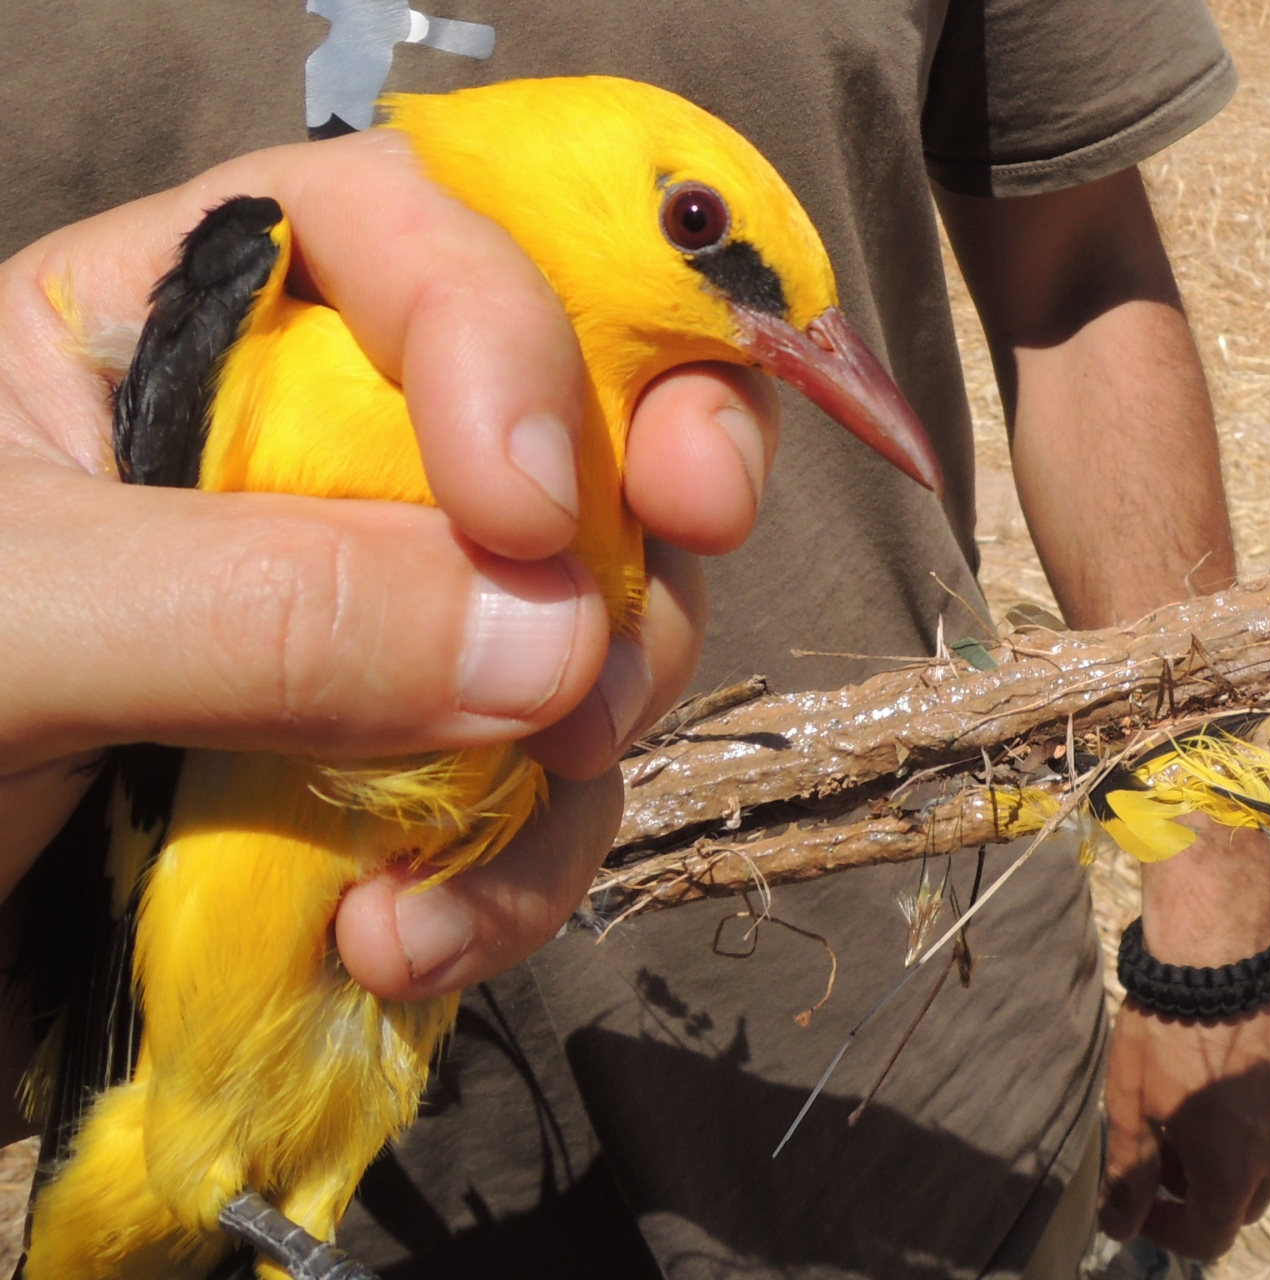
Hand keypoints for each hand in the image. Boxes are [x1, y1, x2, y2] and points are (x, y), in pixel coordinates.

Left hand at [0, 131, 779, 997]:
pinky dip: (513, 874)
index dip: (511, 335)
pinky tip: (408, 941)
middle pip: (567, 412)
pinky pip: (536, 790)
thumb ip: (257, 602)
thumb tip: (552, 637)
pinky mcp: (386, 772)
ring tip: (463, 855)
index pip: (408, 233)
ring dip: (582, 742)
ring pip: (585, 620)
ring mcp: (361, 624)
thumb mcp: (5, 626)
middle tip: (653, 603)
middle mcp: (301, 460)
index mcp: (179, 332)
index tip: (528, 510)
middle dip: (644, 507)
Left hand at [1100, 824, 1269, 1258]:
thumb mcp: (1132, 1105)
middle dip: (1199, 1196)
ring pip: (1266, 1158)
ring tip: (1188, 1110)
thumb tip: (1120, 1227)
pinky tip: (1219, 1072)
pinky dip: (1250, 1114)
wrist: (1222, 950)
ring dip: (1228, 1156)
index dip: (1167, 1232)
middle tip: (1161, 1155)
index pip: (1208, 1238)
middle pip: (1242, 1203)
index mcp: (1232, 1170)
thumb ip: (1129, 1175)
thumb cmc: (1167, 1028)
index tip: (1140, 1207)